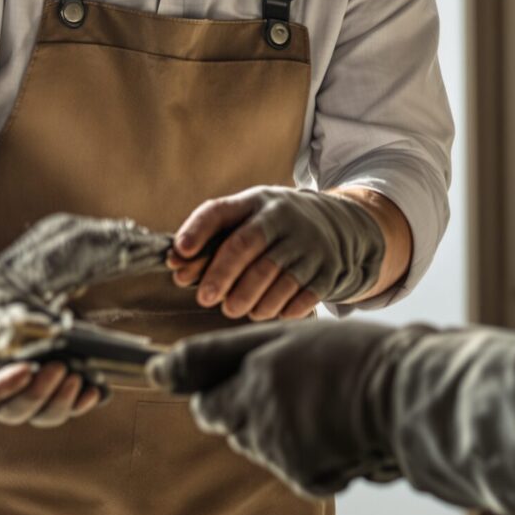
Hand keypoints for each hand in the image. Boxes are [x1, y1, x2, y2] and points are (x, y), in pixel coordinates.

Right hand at [0, 260, 107, 426]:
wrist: (9, 306)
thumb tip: (16, 317)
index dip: (2, 387)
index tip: (26, 369)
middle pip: (13, 411)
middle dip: (38, 392)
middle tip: (58, 367)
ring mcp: (23, 401)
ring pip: (40, 416)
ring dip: (60, 399)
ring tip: (76, 377)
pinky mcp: (48, 401)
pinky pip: (62, 411)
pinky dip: (78, 403)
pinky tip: (92, 391)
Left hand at [150, 319, 411, 496]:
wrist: (408, 395)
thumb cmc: (351, 354)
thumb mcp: (284, 335)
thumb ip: (219, 354)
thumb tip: (156, 371)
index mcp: (251, 380)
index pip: (203, 394)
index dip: (217, 383)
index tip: (238, 378)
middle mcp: (258, 420)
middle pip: (225, 420)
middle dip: (243, 406)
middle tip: (290, 386)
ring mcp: (281, 453)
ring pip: (257, 442)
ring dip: (274, 428)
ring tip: (320, 404)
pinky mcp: (305, 477)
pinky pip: (288, 466)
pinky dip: (304, 452)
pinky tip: (333, 429)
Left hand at [167, 187, 384, 318]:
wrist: (338, 224)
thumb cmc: (274, 226)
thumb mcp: (247, 218)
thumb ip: (210, 238)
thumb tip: (176, 265)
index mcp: (255, 202)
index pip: (220, 211)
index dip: (197, 231)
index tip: (179, 254)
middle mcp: (282, 218)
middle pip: (247, 245)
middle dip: (222, 275)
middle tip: (206, 299)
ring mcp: (308, 244)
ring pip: (274, 276)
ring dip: (250, 299)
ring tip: (234, 309)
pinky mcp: (327, 270)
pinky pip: (301, 295)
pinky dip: (280, 309)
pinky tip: (266, 312)